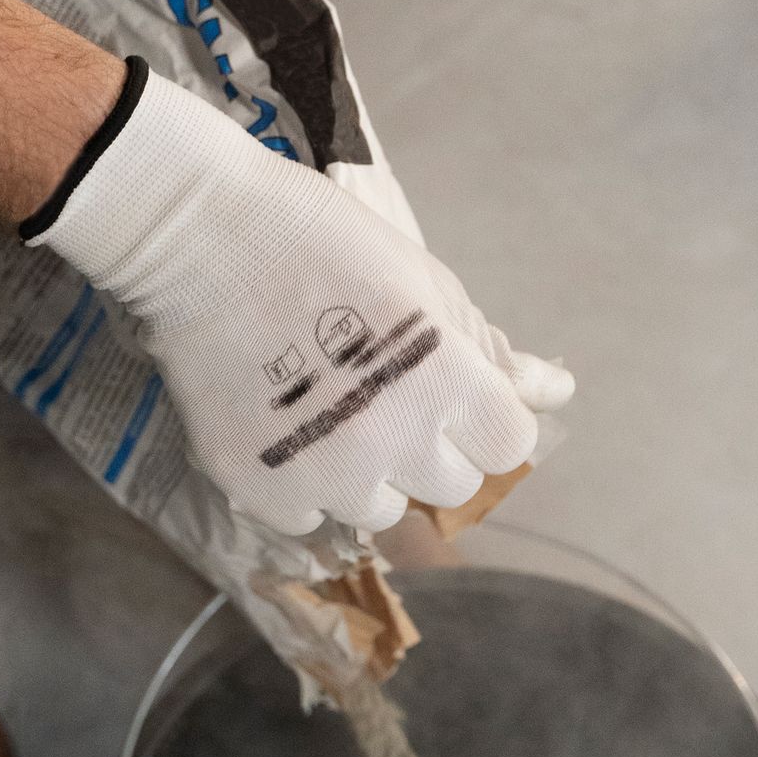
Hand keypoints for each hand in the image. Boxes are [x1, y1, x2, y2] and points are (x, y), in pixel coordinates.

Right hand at [29, 68, 572, 535]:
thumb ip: (489, 352)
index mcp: (445, 384)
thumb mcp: (426, 284)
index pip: (509, 446)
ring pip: (380, 510)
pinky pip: (308, 518)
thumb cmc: (326, 243)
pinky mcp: (261, 490)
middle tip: (383, 394)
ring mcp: (323, 474)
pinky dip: (301, 486)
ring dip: (367, 474)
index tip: (453, 393)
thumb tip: (555, 392)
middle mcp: (393, 443)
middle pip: (451, 485)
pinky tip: (281, 425)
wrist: (202, 238)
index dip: (485, 418)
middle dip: (430, 446)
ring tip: (328, 410)